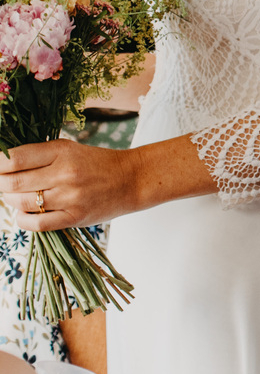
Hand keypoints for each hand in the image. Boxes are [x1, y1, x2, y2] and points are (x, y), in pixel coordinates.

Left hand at [0, 140, 142, 230]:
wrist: (132, 180)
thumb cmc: (96, 164)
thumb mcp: (70, 149)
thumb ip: (39, 156)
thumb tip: (3, 169)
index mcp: (62, 151)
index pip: (15, 158)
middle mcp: (65, 173)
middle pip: (13, 182)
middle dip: (0, 184)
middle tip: (2, 184)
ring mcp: (70, 197)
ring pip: (21, 203)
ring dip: (10, 201)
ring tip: (15, 197)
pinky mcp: (75, 217)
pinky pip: (36, 223)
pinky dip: (22, 220)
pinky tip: (24, 214)